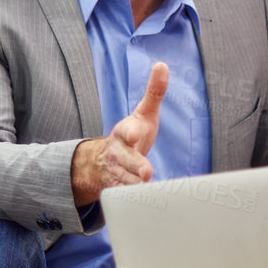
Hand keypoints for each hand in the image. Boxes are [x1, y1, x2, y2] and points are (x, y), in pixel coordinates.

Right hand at [71, 62, 169, 204]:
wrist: (105, 162)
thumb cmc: (133, 134)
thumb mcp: (143, 114)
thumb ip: (154, 92)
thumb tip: (162, 65)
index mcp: (125, 132)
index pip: (126, 131)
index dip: (130, 132)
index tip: (136, 134)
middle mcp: (118, 152)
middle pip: (126, 160)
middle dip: (135, 166)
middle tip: (146, 172)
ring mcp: (116, 172)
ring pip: (125, 181)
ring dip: (135, 185)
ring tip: (146, 187)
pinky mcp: (118, 190)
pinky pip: (125, 196)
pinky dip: (133, 200)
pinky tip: (144, 202)